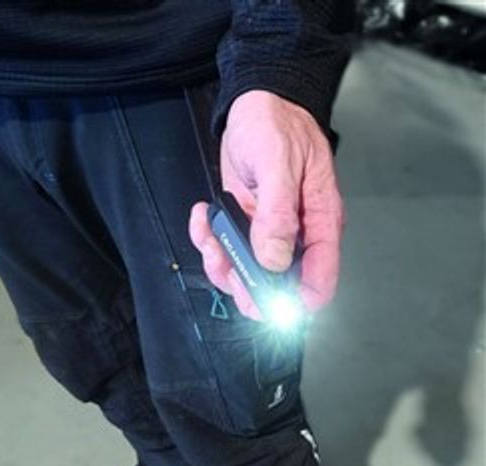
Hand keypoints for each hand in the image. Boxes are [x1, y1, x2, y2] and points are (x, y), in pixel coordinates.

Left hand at [189, 90, 343, 319]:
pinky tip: (204, 218)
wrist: (257, 105)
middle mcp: (297, 234)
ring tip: (209, 230)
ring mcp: (270, 232)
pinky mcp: (247, 224)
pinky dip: (209, 241)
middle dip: (246, 283)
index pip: (318, 280)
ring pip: (248, 272)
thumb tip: (274, 259)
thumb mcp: (279, 162)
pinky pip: (228, 249)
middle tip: (225, 259)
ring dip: (222, 261)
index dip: (296, 302)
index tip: (265, 302)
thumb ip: (278, 213)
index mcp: (319, 223)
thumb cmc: (277, 125)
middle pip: (278, 285)